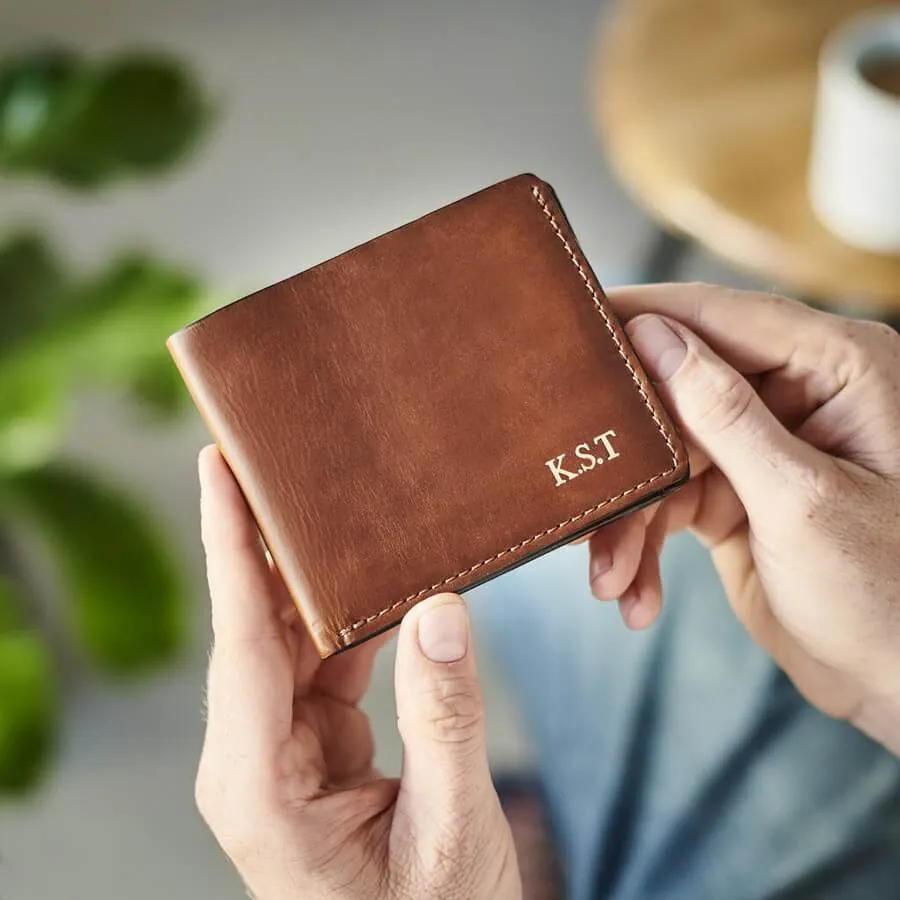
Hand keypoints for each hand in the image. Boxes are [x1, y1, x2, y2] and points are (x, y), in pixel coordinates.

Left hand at [194, 447, 520, 899]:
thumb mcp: (451, 829)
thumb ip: (447, 721)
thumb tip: (442, 607)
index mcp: (261, 787)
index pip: (241, 641)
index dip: (229, 546)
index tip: (218, 469)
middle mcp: (254, 760)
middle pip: (256, 627)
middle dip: (267, 542)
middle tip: (283, 460)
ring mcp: (280, 750)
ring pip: (290, 639)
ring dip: (317, 579)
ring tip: (339, 507)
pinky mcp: (310, 746)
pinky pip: (324, 662)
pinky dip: (355, 620)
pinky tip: (384, 582)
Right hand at [587, 284, 899, 749]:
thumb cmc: (890, 597)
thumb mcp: (800, 501)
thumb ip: (723, 414)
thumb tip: (654, 336)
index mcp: (837, 369)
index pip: (724, 318)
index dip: (647, 315)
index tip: (577, 324)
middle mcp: (797, 398)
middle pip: (677, 394)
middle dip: (626, 456)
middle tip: (573, 480)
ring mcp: (762, 450)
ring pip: (662, 459)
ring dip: (628, 521)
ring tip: (608, 578)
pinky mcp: (735, 498)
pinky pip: (668, 504)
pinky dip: (643, 548)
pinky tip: (635, 595)